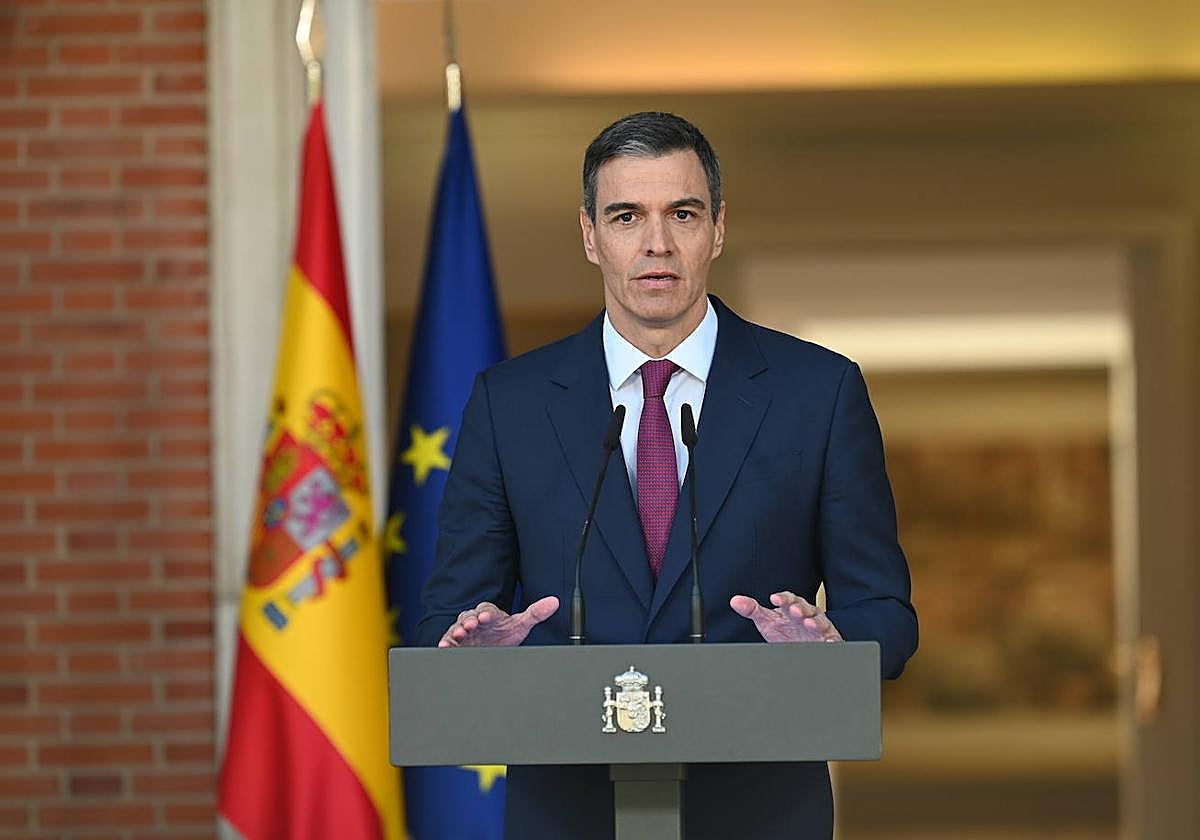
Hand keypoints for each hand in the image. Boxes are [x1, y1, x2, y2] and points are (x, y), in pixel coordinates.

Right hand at [437, 596, 559, 647]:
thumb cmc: (505, 633)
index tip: (485, 618)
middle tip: (470, 626)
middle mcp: (475, 620)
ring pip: (458, 628)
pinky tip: (444, 646)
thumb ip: (536, 613)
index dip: (486, 614)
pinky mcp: (457, 643)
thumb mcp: (521, 624)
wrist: (493, 647)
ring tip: (458, 635)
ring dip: (457, 631)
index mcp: (490, 613)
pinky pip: (449, 641)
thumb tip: (554, 601)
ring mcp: (465, 632)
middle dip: (469, 621)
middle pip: (469, 617)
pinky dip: (446, 643)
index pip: (487, 610)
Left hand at [729, 591, 842, 643]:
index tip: (774, 599)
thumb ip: (752, 610)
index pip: (789, 599)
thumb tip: (735, 601)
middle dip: (800, 609)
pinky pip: (832, 639)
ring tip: (809, 624)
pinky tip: (829, 642)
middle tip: (794, 611)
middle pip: (806, 608)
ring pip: (820, 621)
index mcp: (792, 607)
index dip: (783, 598)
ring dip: (815, 622)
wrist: (800, 645)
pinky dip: (831, 640)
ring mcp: (819, 627)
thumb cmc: (784, 630)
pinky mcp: (829, 640)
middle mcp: (807, 615)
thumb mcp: (767, 621)